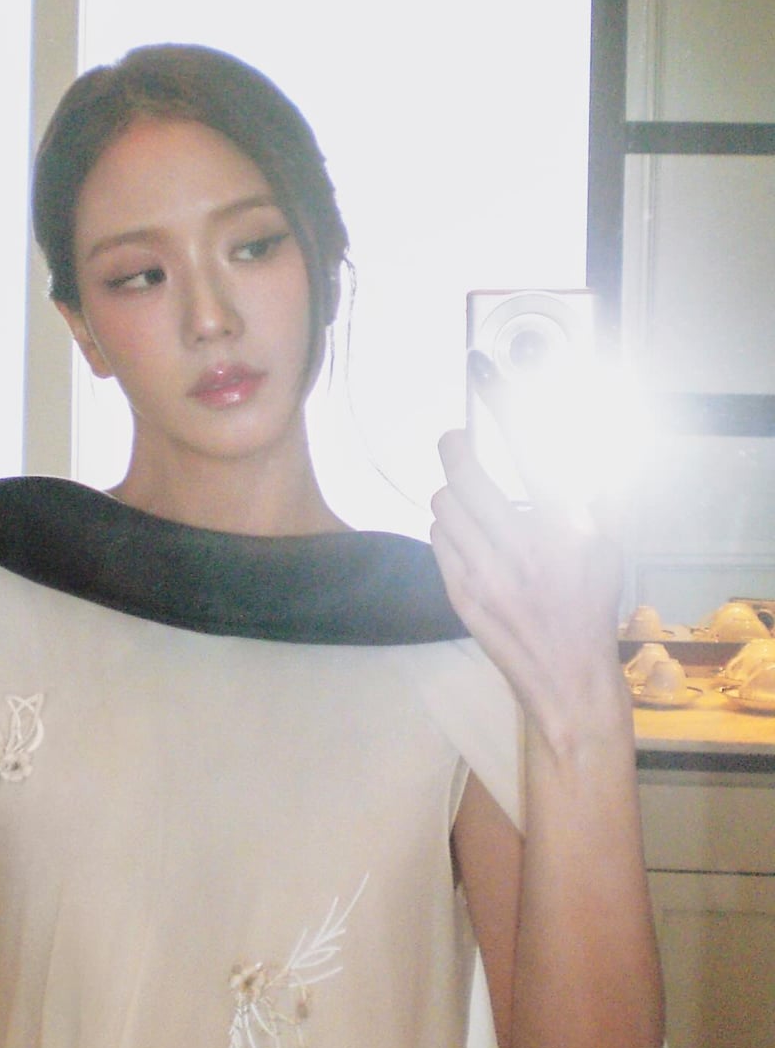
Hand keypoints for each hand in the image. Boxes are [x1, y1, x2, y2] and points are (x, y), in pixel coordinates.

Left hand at [430, 427, 625, 741]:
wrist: (565, 674)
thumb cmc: (590, 605)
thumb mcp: (609, 546)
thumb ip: (595, 493)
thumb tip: (580, 443)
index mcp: (567, 527)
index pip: (528, 448)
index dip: (501, 404)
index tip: (482, 374)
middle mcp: (523, 545)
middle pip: (465, 473)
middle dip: (456, 447)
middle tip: (458, 439)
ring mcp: (487, 571)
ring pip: (444, 504)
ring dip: (452, 492)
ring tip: (466, 496)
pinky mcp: (461, 592)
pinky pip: (438, 538)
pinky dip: (447, 528)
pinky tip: (464, 534)